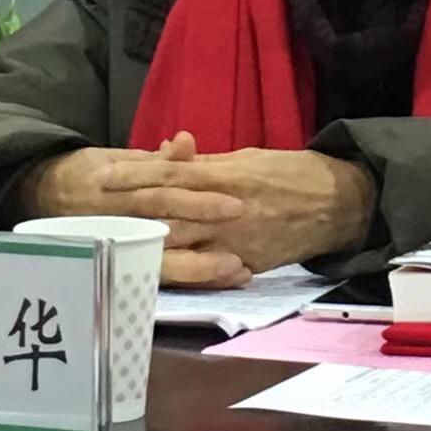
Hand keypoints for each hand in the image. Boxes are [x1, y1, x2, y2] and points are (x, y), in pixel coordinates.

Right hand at [19, 141, 250, 287]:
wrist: (38, 199)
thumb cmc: (87, 174)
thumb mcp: (117, 158)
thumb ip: (156, 158)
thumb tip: (187, 140)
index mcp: (118, 184)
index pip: (162, 187)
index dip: (198, 195)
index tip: (234, 200)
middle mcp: (116, 215)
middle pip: (164, 221)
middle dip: (203, 225)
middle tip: (243, 229)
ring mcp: (115, 244)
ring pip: (159, 257)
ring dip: (200, 265)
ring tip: (237, 268)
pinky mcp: (114, 266)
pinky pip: (153, 277)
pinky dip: (186, 280)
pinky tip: (216, 283)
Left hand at [101, 133, 375, 272]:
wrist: (338, 202)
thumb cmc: (292, 172)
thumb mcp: (249, 158)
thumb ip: (208, 164)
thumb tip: (171, 159)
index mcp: (227, 176)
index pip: (172, 175)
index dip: (136, 176)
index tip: (104, 175)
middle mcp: (227, 209)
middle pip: (168, 212)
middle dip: (129, 213)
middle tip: (92, 213)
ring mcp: (236, 240)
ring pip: (182, 245)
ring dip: (146, 244)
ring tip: (111, 243)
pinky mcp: (247, 263)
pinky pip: (208, 270)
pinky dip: (183, 271)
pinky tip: (153, 271)